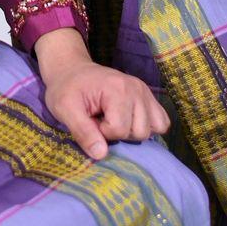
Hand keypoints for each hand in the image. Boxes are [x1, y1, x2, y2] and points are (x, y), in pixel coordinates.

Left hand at [33, 37, 169, 155]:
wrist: (71, 70)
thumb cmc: (66, 88)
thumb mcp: (65, 109)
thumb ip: (82, 132)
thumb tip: (101, 155)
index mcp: (117, 88)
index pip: (120, 130)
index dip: (102, 133)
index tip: (91, 120)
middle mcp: (137, 88)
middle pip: (140, 132)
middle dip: (119, 134)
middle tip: (102, 120)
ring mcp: (144, 91)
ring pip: (154, 129)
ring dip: (134, 132)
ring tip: (115, 120)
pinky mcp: (148, 96)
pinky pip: (161, 122)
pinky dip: (148, 128)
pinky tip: (129, 122)